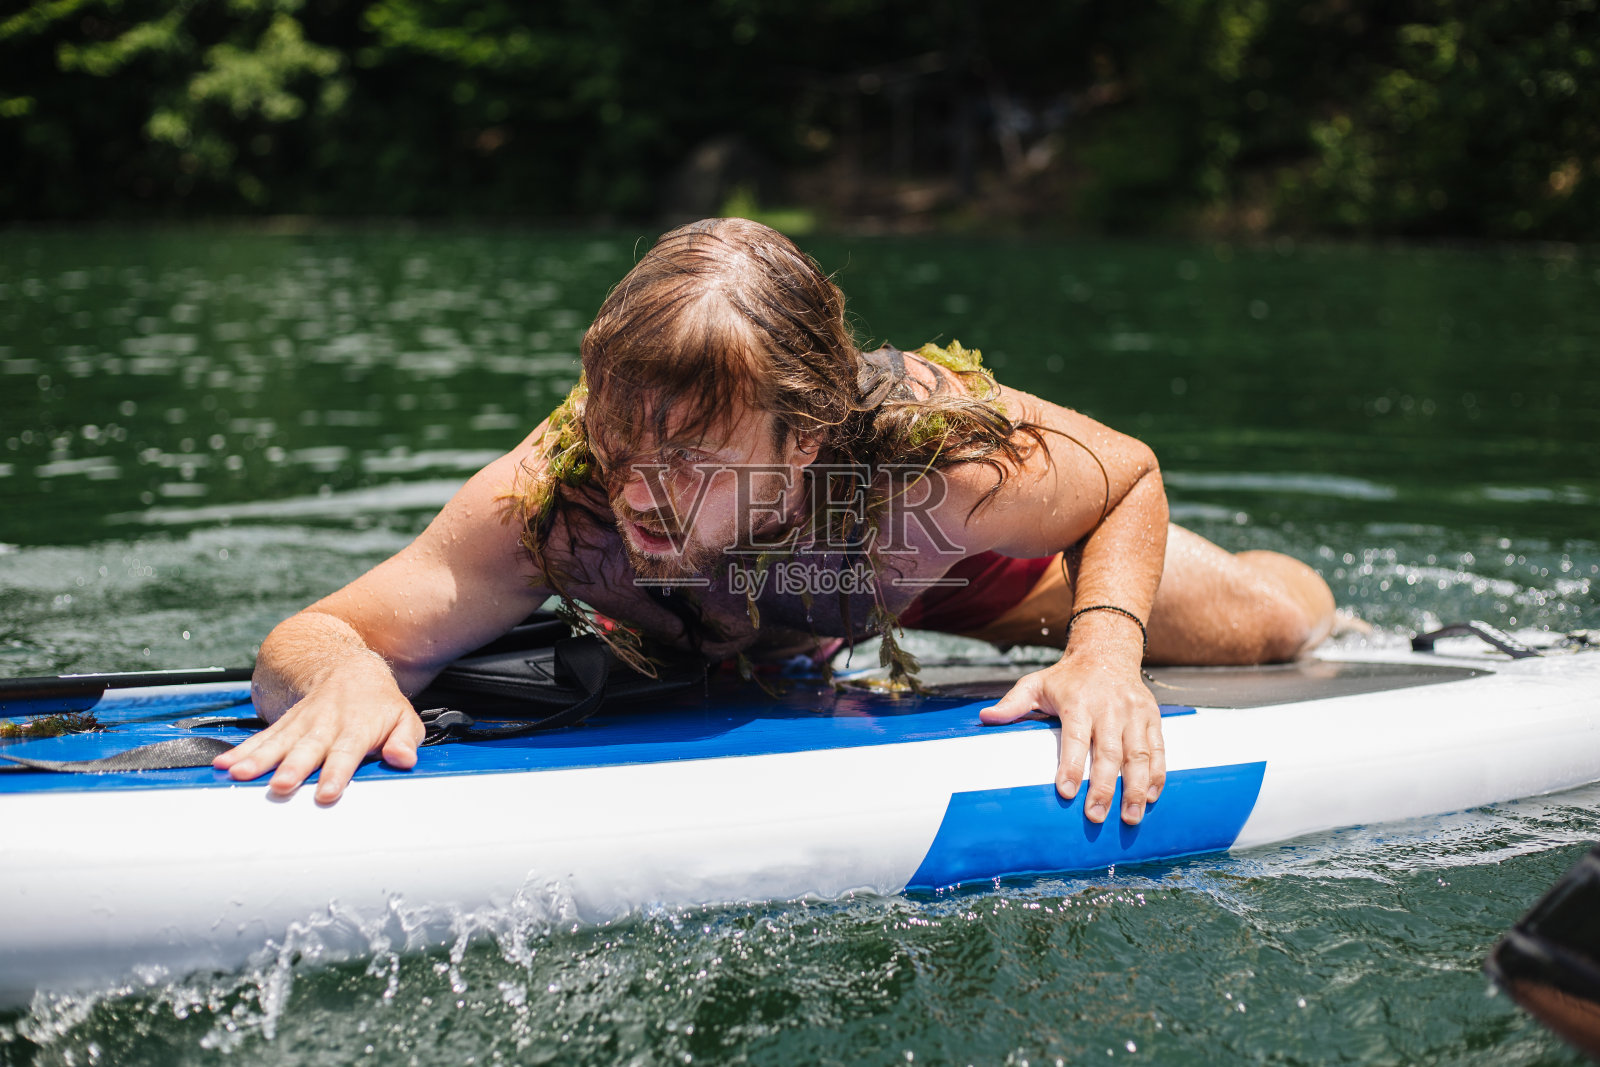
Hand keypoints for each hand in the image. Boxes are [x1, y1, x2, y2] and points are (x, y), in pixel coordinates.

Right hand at [213, 657, 425, 803]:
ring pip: (278, 742)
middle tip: (280, 786)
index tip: (326, 792)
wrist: (350, 669)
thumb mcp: (404, 719)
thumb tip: (403, 758)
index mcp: (357, 726)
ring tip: (239, 774)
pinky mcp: (285, 724)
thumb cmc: (379, 704)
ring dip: (258, 759)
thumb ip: (405, 740)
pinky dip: (242, 751)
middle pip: (308, 748)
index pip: (347, 752)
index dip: (336, 773)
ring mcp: (302, 723)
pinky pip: (261, 737)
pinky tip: (224, 764)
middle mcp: (326, 724)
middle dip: (293, 767)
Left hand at [979, 657, 1165, 824]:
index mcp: (1078, 702)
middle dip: (1104, 787)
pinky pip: (1158, 749)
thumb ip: (1013, 703)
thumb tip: (986, 718)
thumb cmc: (1067, 677)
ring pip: (1138, 754)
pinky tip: (1152, 797)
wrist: (1107, 651)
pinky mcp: (1151, 717)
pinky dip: (1157, 774)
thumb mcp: (1036, 683)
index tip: (1065, 792)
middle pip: (1109, 752)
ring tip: (1130, 817)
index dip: (1071, 765)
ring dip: (1137, 788)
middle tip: (1096, 815)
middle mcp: (1109, 708)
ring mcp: (1134, 713)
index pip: (1075, 737)